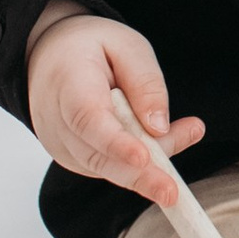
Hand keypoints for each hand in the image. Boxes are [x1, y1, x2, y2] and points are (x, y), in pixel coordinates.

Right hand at [26, 12, 206, 208]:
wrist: (49, 56)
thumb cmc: (89, 47)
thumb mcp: (127, 46)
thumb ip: (145, 82)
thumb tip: (159, 127)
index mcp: (68, 83)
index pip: (87, 119)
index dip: (115, 142)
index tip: (143, 157)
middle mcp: (56, 120)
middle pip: (97, 156)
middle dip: (138, 177)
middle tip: (173, 191)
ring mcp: (60, 144)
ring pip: (105, 168)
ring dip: (148, 168)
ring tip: (189, 134)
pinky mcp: (71, 157)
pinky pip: (107, 167)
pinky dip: (138, 164)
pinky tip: (165, 143)